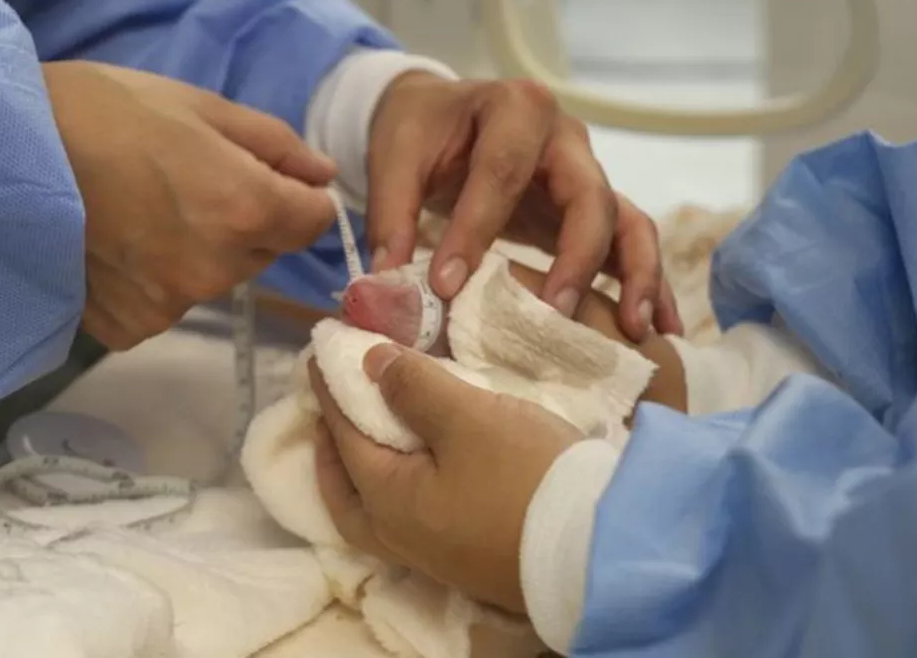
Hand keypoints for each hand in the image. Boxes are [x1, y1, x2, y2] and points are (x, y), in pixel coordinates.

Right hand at [43, 61, 336, 348]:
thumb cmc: (101, 112)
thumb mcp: (198, 105)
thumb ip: (273, 145)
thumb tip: (321, 176)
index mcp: (244, 208)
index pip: (313, 222)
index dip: (295, 195)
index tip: (263, 175)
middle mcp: (216, 269)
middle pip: (262, 251)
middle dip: (243, 220)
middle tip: (181, 180)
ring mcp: (169, 305)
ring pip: (212, 278)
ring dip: (196, 251)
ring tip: (138, 209)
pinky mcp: (127, 326)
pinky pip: (163, 304)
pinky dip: (149, 280)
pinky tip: (113, 243)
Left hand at [309, 345, 581, 612]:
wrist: (599, 549)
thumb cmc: (526, 477)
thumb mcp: (468, 418)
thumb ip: (414, 388)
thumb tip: (369, 363)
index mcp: (387, 501)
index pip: (343, 436)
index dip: (329, 391)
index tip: (317, 355)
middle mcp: (402, 537)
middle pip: (347, 495)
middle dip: (333, 452)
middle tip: (330, 414)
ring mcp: (438, 556)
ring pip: (379, 514)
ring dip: (366, 473)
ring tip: (375, 438)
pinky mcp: (472, 560)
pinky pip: (414, 520)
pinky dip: (402, 487)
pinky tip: (425, 468)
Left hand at [367, 71, 681, 339]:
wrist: (442, 115)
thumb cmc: (422, 132)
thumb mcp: (396, 155)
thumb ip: (391, 212)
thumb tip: (389, 280)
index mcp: (514, 109)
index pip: (501, 171)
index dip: (476, 229)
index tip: (446, 287)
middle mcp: (565, 138)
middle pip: (589, 195)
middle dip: (577, 257)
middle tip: (556, 314)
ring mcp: (588, 174)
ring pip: (628, 220)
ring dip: (636, 275)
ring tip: (634, 330)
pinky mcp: (593, 210)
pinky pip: (632, 242)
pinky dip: (647, 283)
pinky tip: (660, 329)